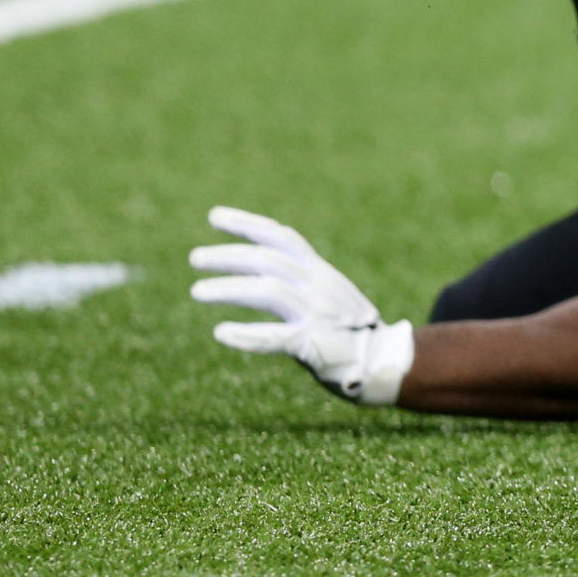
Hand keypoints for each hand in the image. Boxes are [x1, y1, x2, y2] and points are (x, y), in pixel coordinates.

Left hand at [189, 205, 413, 405]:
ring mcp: (318, 313)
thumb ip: (299, 278)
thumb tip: (259, 264)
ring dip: (229, 288)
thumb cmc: (348, 328)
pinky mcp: (314, 342)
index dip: (247, 224)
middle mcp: (319, 285)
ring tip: (198, 290)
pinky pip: (275, 336)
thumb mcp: (327, 292)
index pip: (282, 238)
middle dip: (229, 256)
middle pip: (269, 260)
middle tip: (195, 258)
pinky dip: (247, 334)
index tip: (213, 216)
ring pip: (268, 291)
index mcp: (320, 271)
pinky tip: (222, 333)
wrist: (382, 360)